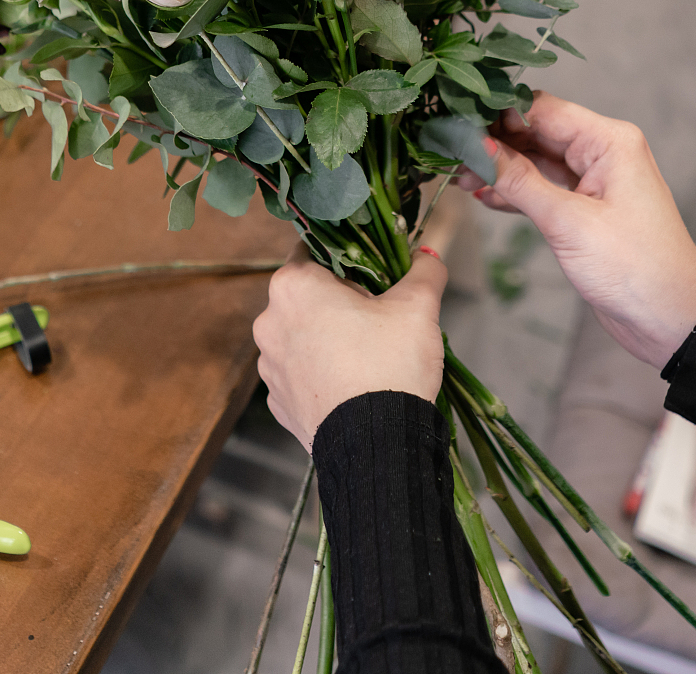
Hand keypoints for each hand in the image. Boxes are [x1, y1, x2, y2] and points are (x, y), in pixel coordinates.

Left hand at [253, 249, 447, 450]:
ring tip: (368, 356)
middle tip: (378, 319)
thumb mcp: (417, 308)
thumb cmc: (390, 364)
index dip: (348, 260)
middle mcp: (269, 322)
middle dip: (339, 302)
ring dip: (328, 339)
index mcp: (293, 286)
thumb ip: (424, 271)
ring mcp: (269, 366)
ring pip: (301, 337)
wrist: (376, 445)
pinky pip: (301, 375)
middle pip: (306, 296)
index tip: (373, 277)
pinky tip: (352, 384)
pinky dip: (322, 374)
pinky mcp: (278, 402)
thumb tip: (426, 255)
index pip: (314, 251)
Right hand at [458, 93, 695, 369]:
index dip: (497, 114)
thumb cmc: (635, 268)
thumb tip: (477, 148)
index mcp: (609, 141)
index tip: (456, 123)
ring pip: (535, 161)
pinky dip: (514, 191)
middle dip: (493, 141)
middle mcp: (602, 152)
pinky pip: (542, 188)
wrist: (671, 319)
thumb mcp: (570, 223)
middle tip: (449, 151)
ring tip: (457, 175)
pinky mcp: (584, 209)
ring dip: (499, 168)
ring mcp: (593, 181)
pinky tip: (482, 194)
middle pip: (535, 131)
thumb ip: (520, 182)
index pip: (541, 109)